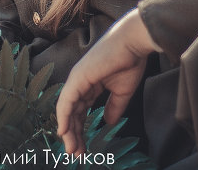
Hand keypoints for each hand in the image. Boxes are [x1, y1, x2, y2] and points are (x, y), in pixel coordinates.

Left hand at [56, 9, 159, 155]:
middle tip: (77, 154)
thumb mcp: (122, 91)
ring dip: (69, 131)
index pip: (82, 110)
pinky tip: (64, 132)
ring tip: (73, 150)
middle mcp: (80, 82)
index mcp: (90, 83)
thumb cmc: (130, 61)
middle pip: (73, 113)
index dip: (82, 129)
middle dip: (75, 134)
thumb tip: (108, 123)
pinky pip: (67, 102)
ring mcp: (77, 79)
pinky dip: (64, 117)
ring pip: (68, 110)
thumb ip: (114, 107)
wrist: (133, 43)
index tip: (84, 147)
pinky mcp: (77, 78)